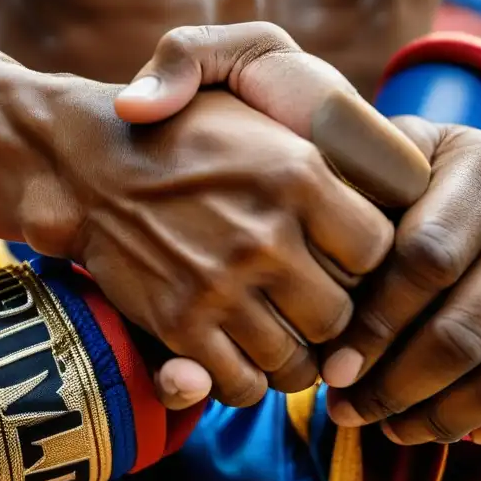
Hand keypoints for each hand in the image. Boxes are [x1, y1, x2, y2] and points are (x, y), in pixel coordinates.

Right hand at [25, 24, 429, 408]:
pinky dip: (249, 382)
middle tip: (311, 301)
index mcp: (298, 172)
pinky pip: (241, 385)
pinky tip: (244, 354)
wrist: (88, 163)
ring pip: (297, 362)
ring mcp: (220, 285)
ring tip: (281, 332)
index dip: (364, 260)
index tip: (342, 256)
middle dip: (333, 315)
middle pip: (341, 316)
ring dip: (295, 356)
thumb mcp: (258, 95)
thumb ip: (326, 119)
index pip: (378, 250)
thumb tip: (392, 162)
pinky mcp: (179, 325)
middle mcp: (265, 234)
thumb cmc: (187, 132)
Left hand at [320, 118, 480, 444]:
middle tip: (347, 410)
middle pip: (465, 330)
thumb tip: (305, 263)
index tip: (330, 368)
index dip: (373, 324)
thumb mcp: (386, 161)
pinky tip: (451, 432)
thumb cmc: (419, 180)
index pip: (428, 260)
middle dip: (396, 385)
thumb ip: (349, 192)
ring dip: (440, 418)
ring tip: (388, 427)